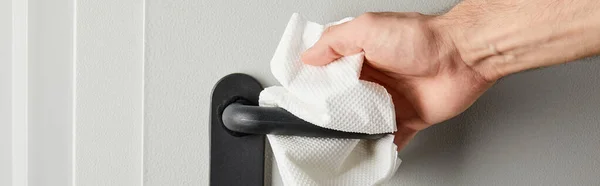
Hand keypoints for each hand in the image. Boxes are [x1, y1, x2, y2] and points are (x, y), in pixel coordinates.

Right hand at [302, 12, 493, 149]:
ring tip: (337, 143)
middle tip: (319, 124)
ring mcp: (390, 99)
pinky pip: (390, 138)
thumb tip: (308, 55)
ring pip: (363, 122)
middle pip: (344, 101)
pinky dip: (380, 148)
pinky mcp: (408, 118)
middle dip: (332, 113)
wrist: (462, 57)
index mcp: (361, 54)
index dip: (315, 84)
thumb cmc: (421, 38)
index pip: (329, 72)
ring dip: (352, 133)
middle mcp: (374, 77)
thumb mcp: (368, 28)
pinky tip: (369, 153)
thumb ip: (335, 41)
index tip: (302, 98)